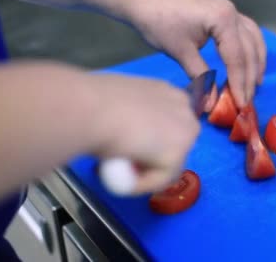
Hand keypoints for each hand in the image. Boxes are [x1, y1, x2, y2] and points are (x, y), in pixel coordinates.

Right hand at [90, 74, 199, 193]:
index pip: (168, 123)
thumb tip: (123, 128)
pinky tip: (121, 179)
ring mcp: (185, 132)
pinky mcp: (176, 155)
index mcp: (167, 91)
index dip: (149, 140)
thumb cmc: (93, 100)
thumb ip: (130, 116)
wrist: (91, 108)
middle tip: (123, 166)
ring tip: (117, 173)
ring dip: (144, 174)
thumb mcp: (116, 101)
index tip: (127, 151)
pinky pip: (159, 179)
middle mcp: (183, 108)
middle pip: (173, 145)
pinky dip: (140, 185)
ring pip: (168, 165)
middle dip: (151, 159)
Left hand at [128, 0, 266, 108]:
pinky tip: (250, 63)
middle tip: (246, 102)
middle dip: (248, 78)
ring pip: (254, 40)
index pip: (237, 57)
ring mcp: (231, 11)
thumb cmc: (159, 24)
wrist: (145, 2)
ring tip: (254, 85)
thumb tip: (211, 105)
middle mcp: (232, 12)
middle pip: (248, 51)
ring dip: (256, 63)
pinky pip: (247, 32)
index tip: (241, 105)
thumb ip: (201, 78)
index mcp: (223, 19)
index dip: (240, 84)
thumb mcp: (181, 53)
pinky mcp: (225, 13)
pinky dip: (251, 49)